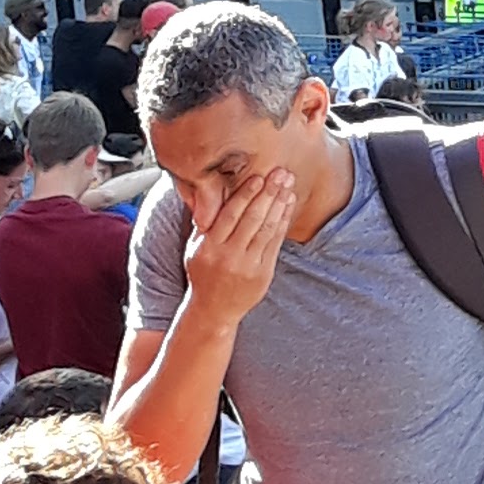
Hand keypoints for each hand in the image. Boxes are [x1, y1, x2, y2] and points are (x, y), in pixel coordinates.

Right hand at [182, 168, 294, 329]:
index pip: (229, 216)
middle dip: (268, 194)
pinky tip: (288, 206)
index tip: (258, 177)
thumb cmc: (203, 273)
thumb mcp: (195, 248)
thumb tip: (211, 190)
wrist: (213, 310)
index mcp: (208, 248)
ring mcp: (248, 266)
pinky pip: (275, 243)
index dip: (245, 195)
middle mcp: (228, 257)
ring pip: (266, 230)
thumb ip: (205, 223)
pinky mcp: (263, 273)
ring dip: (279, 204)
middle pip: (251, 220)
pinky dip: (283, 222)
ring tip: (288, 185)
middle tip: (280, 173)